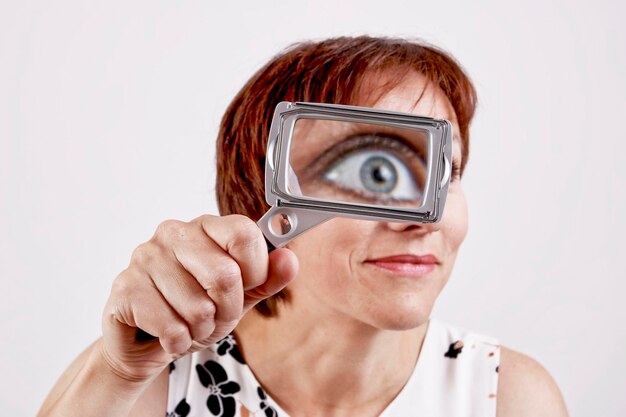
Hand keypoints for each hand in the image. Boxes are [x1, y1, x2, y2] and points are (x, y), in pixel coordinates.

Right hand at [99, 214, 297, 382]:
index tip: (247, 286)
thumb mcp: (240, 296)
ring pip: (198, 306)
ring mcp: (144, 258)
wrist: (147, 344)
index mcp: (205, 226)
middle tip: (214, 315)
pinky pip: (171, 327)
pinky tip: (170, 335)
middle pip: (225, 274)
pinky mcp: (125, 289)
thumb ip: (268, 279)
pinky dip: (179, 342)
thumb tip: (289, 260)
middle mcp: (173, 233)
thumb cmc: (195, 311)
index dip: (255, 270)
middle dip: (227, 309)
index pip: (245, 234)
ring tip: (188, 324)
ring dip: (201, 329)